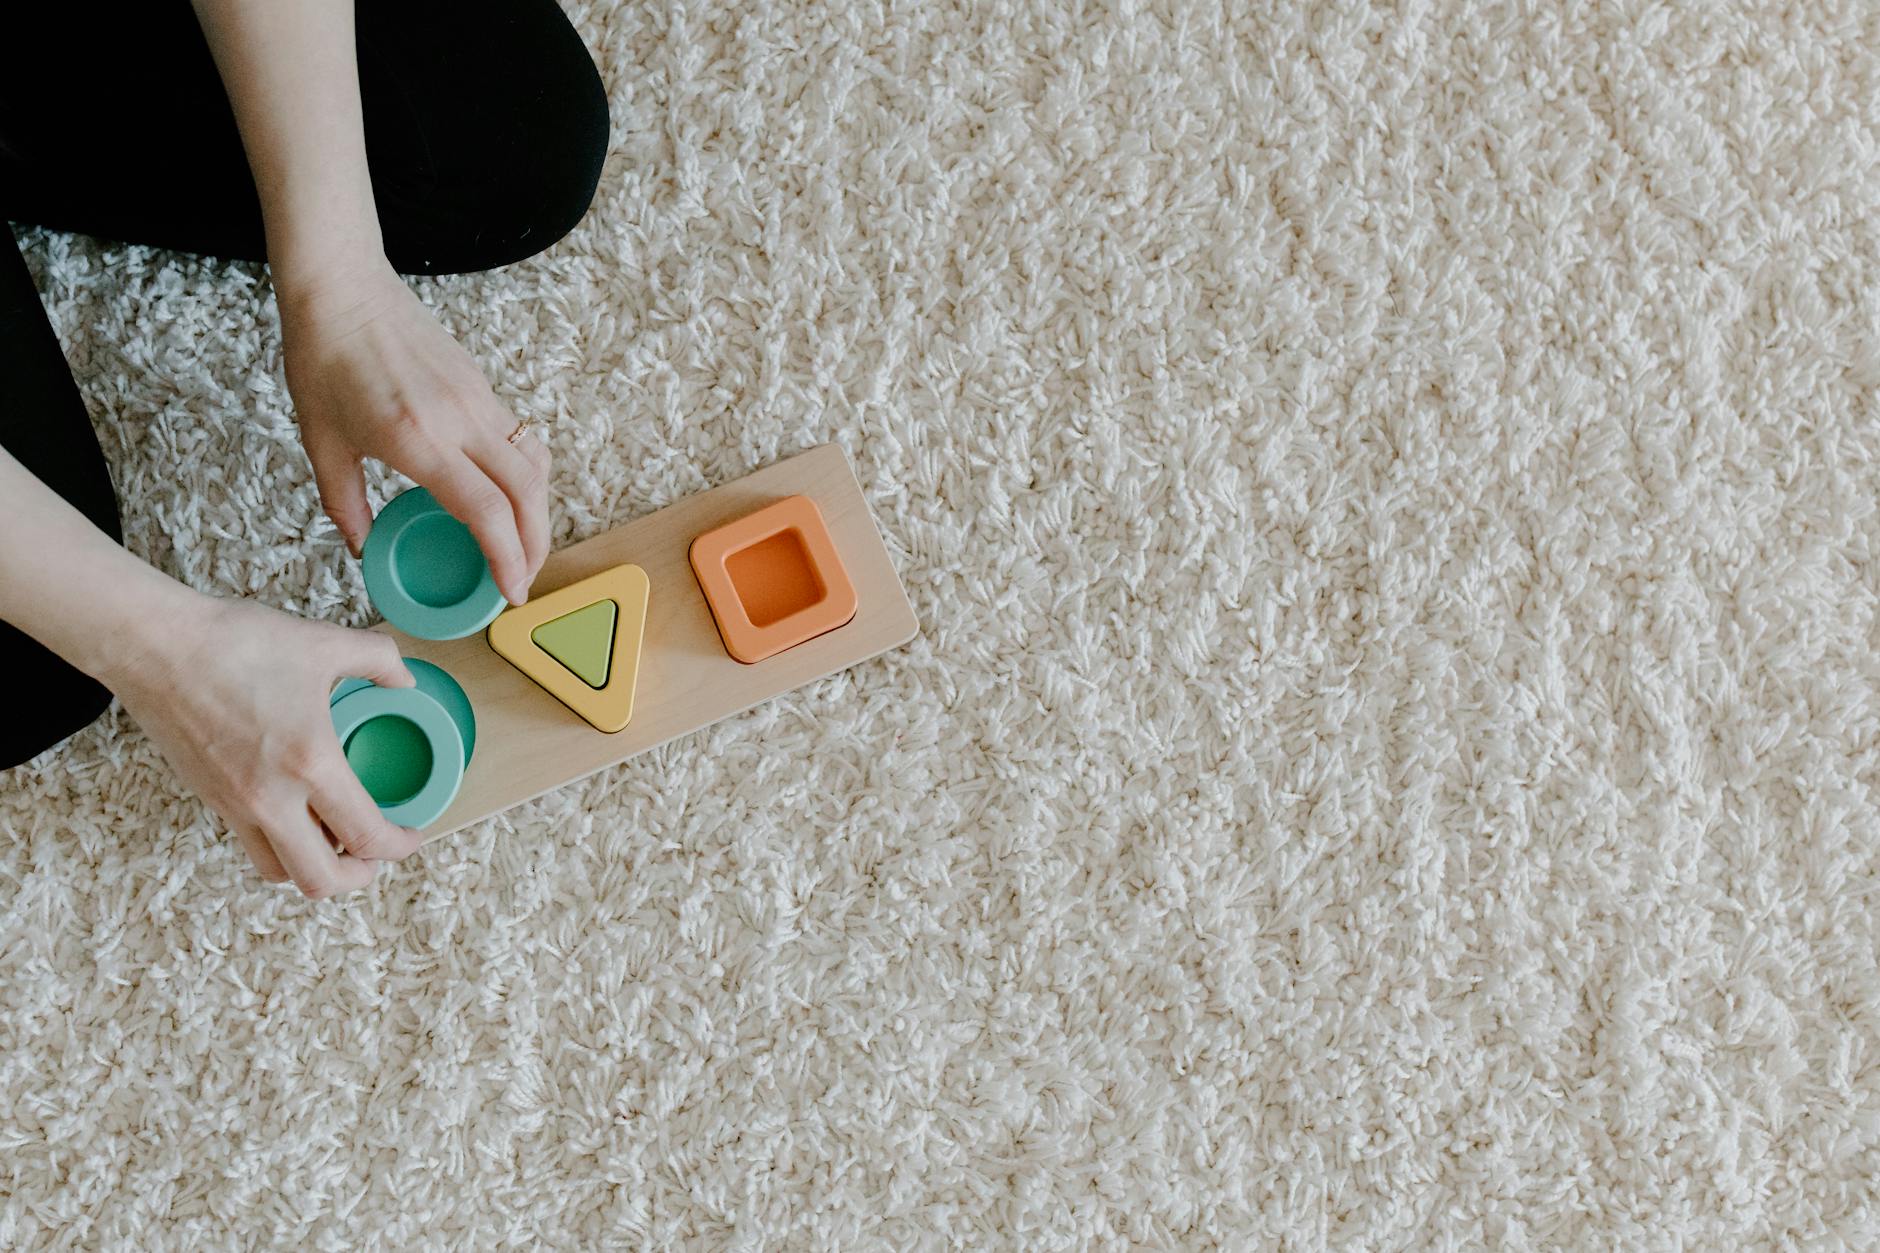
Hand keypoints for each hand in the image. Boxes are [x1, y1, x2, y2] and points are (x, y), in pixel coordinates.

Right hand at [107, 589, 424, 897]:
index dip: (399, 845)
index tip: (411, 835)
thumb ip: (379, 659)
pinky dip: (279, 845)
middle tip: (375, 855)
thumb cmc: (236, 642)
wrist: (154, 645)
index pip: (366, 835)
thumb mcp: (323, 642)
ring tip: (335, 841)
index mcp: (310, 764)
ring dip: (314, 867)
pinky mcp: (208, 798)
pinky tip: (294, 815)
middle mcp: (271, 798)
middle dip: (358, 878)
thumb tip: (405, 680)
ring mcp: (234, 804)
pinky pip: (249, 844)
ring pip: (278, 871)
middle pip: (320, 879)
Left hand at [277, 256, 549, 602]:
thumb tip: (363, 549)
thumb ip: (346, 504)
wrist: (342, 290)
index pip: (487, 511)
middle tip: (523, 580)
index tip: (511, 593)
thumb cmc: (323, 359)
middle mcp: (459, 419)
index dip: (508, 559)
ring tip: (523, 544)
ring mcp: (478, 399)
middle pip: (528, 494)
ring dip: (540, 512)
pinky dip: (528, 478)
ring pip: (535, 466)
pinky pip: (522, 439)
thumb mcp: (321, 443)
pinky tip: (509, 497)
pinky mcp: (483, 385)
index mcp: (416, 439)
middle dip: (536, 546)